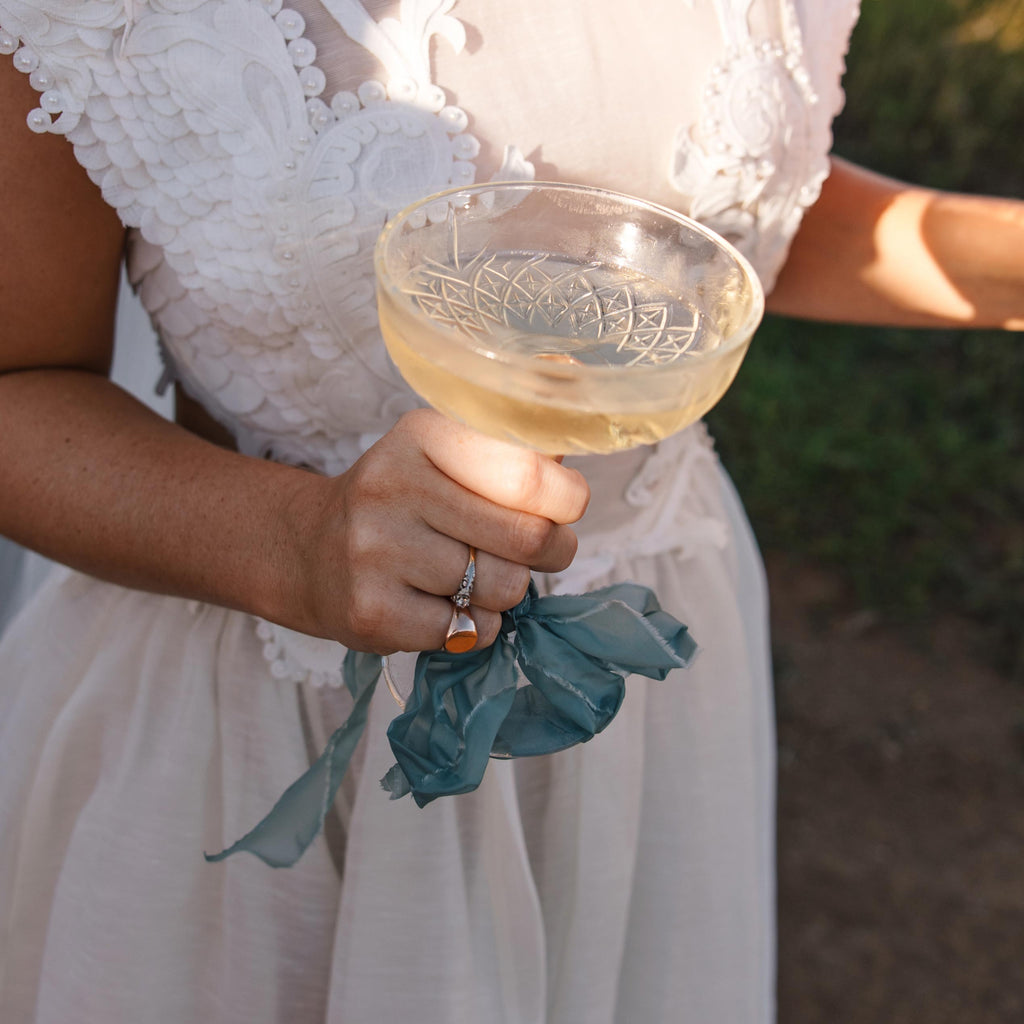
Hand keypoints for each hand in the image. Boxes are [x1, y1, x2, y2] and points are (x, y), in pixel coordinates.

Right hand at [293, 409, 589, 653]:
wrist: (311, 553)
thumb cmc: (406, 501)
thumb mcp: (446, 453)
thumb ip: (514, 442)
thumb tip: (577, 396)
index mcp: (421, 435)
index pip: (527, 472)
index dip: (567, 498)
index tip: (566, 505)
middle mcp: (391, 486)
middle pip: (526, 537)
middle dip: (552, 550)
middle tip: (542, 551)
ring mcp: (376, 552)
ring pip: (504, 588)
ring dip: (507, 591)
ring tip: (475, 577)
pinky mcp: (372, 612)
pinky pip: (471, 631)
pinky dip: (475, 626)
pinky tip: (443, 604)